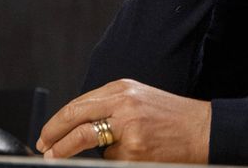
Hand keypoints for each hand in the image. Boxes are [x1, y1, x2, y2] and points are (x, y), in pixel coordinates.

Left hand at [36, 79, 210, 162]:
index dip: (56, 122)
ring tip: (62, 157)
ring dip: (73, 152)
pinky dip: (114, 159)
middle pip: (75, 119)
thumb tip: (76, 124)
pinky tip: (130, 154)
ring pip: (89, 142)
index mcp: (122, 89)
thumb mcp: (139, 99)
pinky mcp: (135, 151)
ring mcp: (128, 129)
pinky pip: (110, 159)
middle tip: (45, 149)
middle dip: (54, 137)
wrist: (202, 129)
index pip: (77, 104)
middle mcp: (124, 105)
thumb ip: (110, 106)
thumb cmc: (172, 116)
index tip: (46, 134)